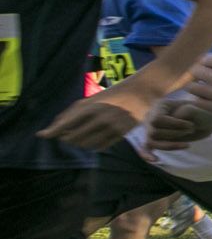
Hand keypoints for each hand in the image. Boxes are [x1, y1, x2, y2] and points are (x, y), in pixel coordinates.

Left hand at [37, 79, 159, 149]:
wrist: (142, 92)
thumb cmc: (114, 94)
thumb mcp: (93, 98)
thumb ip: (73, 111)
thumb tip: (55, 126)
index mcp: (91, 107)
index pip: (66, 124)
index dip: (52, 131)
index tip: (41, 135)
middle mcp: (100, 118)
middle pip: (74, 138)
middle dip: (66, 138)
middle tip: (66, 135)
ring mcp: (112, 127)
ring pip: (87, 144)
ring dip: (80, 143)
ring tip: (80, 137)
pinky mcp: (122, 133)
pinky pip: (101, 146)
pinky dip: (93, 145)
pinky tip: (93, 140)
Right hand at [144, 96, 211, 150]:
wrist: (205, 123)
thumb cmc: (203, 115)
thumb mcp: (199, 111)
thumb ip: (188, 111)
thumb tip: (175, 117)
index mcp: (160, 105)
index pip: (157, 119)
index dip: (173, 125)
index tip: (191, 125)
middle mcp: (152, 116)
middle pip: (153, 132)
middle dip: (174, 134)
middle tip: (191, 130)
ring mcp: (152, 128)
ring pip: (151, 142)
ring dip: (170, 145)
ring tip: (186, 145)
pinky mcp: (156, 139)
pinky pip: (145, 148)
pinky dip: (147, 154)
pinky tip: (155, 159)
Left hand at [189, 54, 211, 118]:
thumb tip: (206, 62)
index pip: (204, 60)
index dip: (204, 64)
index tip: (206, 68)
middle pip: (196, 72)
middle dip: (198, 75)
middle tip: (203, 78)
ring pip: (194, 88)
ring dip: (197, 87)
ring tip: (203, 88)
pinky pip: (199, 102)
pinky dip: (198, 100)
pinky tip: (204, 98)